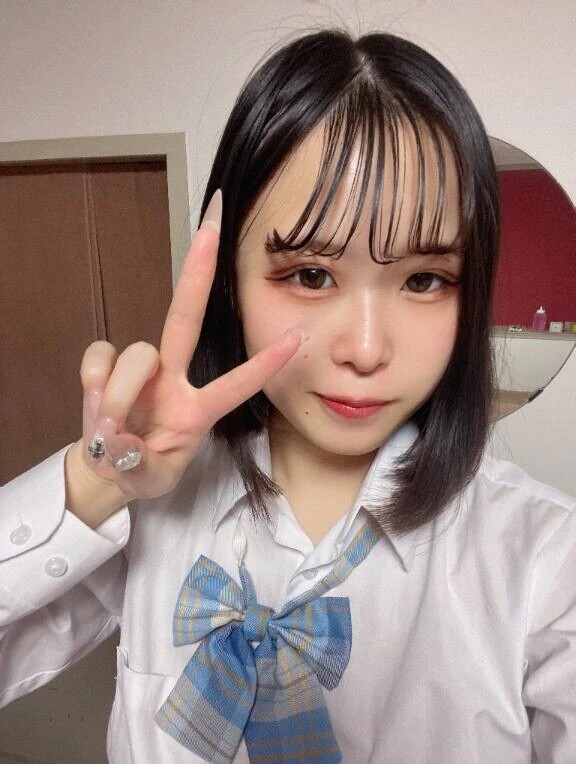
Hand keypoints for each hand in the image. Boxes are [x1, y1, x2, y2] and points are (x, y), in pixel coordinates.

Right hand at [66, 191, 301, 513]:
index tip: (296, 337)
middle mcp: (173, 379)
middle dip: (198, 273)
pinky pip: (99, 355)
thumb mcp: (151, 480)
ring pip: (139, 352)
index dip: (264, 364)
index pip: (236, 384)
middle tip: (211, 226)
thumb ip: (136, 464)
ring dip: (122, 391)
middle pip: (185, 317)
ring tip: (112, 429)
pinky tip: (94, 401)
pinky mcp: (105, 367)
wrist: (107, 470)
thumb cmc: (143, 468)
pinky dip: (94, 378)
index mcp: (198, 410)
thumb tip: (114, 440)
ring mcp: (140, 371)